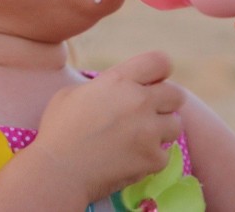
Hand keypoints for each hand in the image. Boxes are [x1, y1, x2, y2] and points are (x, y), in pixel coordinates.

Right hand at [31, 51, 184, 201]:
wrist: (58, 171)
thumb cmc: (58, 130)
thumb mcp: (73, 93)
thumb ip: (102, 86)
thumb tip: (115, 90)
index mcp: (120, 80)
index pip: (160, 62)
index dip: (158, 72)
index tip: (150, 83)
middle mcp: (140, 101)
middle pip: (176, 94)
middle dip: (165, 103)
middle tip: (147, 114)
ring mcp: (149, 131)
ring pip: (175, 125)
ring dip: (161, 131)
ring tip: (139, 138)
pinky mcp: (153, 158)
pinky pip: (164, 155)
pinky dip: (151, 158)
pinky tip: (131, 159)